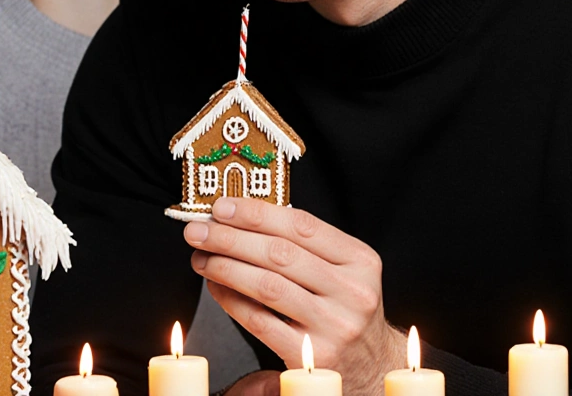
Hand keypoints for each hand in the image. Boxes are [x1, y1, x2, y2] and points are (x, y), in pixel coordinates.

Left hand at [184, 197, 404, 395]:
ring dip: (225, 266)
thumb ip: (305, 246)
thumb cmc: (345, 309)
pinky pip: (260, 321)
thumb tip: (241, 218)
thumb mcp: (343, 271)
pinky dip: (232, 300)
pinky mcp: (311, 355)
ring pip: (268, 285)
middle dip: (231, 237)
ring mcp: (335, 326)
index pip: (301, 226)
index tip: (222, 207)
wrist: (373, 365)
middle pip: (280, 253)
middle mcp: (354, 292)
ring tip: (201, 258)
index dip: (256, 213)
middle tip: (198, 231)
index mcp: (361, 261)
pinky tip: (216, 286)